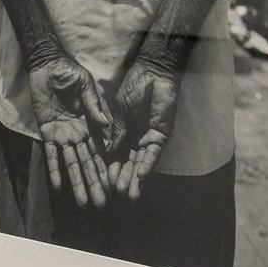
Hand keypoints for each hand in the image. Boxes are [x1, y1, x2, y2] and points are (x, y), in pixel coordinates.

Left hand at [28, 55, 116, 207]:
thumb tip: (104, 124)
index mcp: (91, 124)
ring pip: (71, 163)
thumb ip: (93, 105)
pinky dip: (54, 170)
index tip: (115, 185)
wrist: (46, 65)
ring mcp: (63, 135)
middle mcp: (79, 134)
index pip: (102, 151)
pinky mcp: (47, 132)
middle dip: (94, 183)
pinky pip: (50, 155)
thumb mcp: (85, 86)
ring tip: (83, 203)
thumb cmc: (68, 72)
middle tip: (101, 204)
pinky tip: (59, 187)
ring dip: (77, 183)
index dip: (108, 168)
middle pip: (88, 163)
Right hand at [110, 60, 178, 196]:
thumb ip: (116, 132)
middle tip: (118, 192)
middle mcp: (135, 137)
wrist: (152, 73)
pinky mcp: (161, 135)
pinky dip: (147, 164)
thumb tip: (108, 153)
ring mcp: (148, 137)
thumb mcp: (119, 111)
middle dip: (124, 178)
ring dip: (135, 177)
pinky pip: (153, 153)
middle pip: (129, 162)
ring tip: (130, 193)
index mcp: (123, 131)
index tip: (106, 180)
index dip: (111, 167)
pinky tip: (140, 175)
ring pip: (141, 162)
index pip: (116, 154)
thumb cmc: (134, 87)